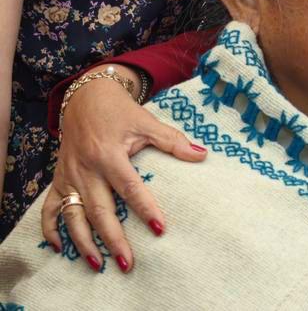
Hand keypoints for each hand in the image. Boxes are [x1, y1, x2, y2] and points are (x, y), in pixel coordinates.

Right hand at [41, 67, 206, 271]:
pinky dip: (50, 229)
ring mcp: (69, 176)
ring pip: (73, 215)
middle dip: (113, 238)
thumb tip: (202, 155)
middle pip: (100, 210)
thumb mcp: (147, 122)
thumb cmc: (120, 112)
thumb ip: (173, 141)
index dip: (145, 208)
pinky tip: (59, 248)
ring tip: (97, 265)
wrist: (86, 97)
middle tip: (127, 262)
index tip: (159, 229)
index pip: (130, 187)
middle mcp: (86, 169)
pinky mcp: (58, 179)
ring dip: (83, 242)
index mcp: (109, 155)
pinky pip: (50, 208)